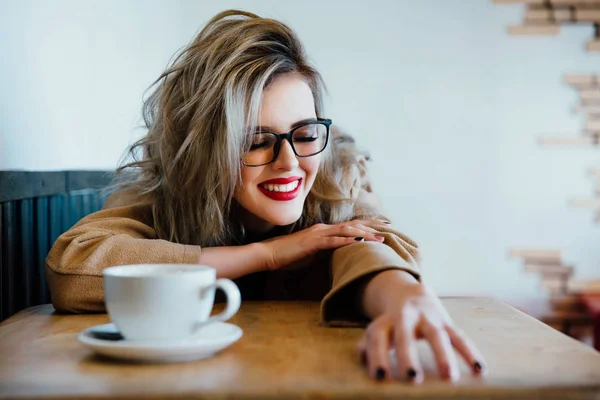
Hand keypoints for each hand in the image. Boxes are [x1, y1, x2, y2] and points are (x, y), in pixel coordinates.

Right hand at [262, 220, 386, 270]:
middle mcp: (324, 228)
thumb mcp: (312, 253)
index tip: (383, 227)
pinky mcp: (313, 243)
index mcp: (324, 230)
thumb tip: (338, 255)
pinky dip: (347, 241)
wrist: (270, 254)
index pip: (350, 225)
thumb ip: (325, 251)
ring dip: (364, 234)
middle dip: (372, 226)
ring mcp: (318, 234)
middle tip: (390, 227)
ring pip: (346, 231)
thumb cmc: (289, 255)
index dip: (367, 225)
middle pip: (353, 224)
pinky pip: (333, 241)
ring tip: (379, 239)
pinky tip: (359, 243)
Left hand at [357, 283, 486, 382]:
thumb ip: (368, 346)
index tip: (379, 377)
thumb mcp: (378, 331)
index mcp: (385, 321)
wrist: (411, 292)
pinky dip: (470, 352)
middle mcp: (405, 317)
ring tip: (449, 377)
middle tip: (412, 379)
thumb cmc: (392, 323)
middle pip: (405, 335)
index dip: (376, 356)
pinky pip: (459, 336)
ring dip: (443, 355)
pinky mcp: (446, 321)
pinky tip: (480, 369)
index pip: (377, 337)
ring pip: (436, 335)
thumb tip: (362, 360)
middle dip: (408, 356)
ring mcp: (428, 318)